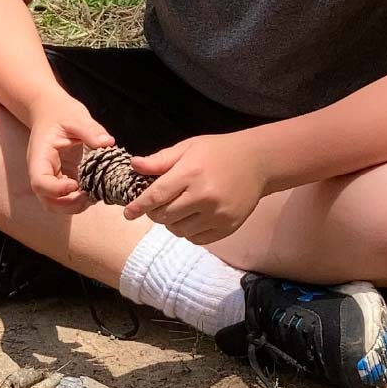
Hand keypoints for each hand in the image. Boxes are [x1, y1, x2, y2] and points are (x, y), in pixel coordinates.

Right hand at [22, 101, 116, 208]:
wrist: (51, 111)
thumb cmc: (60, 113)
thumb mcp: (76, 117)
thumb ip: (90, 130)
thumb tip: (107, 142)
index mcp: (40, 157)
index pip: (40, 182)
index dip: (56, 189)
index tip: (76, 185)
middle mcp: (42, 171)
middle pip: (47, 200)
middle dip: (67, 205)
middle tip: (90, 197)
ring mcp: (52, 178)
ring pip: (56, 204)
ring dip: (75, 206)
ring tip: (95, 195)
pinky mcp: (63, 180)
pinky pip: (67, 198)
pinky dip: (80, 200)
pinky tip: (96, 190)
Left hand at [124, 130, 275, 245]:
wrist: (258, 161)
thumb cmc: (218, 152)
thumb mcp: (188, 148)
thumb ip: (161, 160)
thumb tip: (134, 166)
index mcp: (191, 173)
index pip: (156, 196)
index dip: (138, 206)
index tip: (128, 213)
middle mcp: (204, 196)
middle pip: (165, 217)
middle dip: (155, 213)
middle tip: (158, 206)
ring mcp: (218, 214)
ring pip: (180, 230)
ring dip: (172, 223)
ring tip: (177, 211)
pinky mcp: (229, 226)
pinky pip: (197, 239)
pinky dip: (189, 232)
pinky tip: (192, 219)